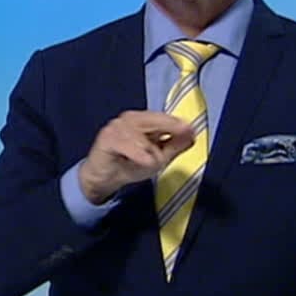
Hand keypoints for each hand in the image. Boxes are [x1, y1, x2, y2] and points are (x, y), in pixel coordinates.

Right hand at [76, 111, 195, 203]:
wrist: (103, 178)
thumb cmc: (129, 165)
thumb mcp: (158, 157)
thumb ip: (175, 145)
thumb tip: (192, 133)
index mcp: (142, 119)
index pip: (163, 117)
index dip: (177, 124)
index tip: (190, 130)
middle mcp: (129, 118)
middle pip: (154, 121)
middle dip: (167, 133)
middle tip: (178, 143)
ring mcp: (117, 126)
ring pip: (143, 137)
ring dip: (150, 153)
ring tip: (150, 164)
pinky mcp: (107, 138)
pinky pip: (128, 145)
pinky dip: (139, 155)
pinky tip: (145, 162)